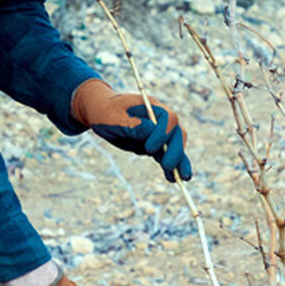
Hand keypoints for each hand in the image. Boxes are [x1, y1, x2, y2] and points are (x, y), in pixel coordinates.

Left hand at [72, 78, 190, 181]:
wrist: (102, 113)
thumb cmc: (106, 112)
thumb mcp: (114, 118)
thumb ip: (132, 125)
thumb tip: (150, 131)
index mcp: (152, 106)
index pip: (169, 119)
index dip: (163, 135)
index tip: (149, 148)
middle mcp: (161, 118)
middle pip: (177, 134)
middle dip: (176, 152)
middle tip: (168, 167)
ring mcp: (160, 132)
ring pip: (176, 146)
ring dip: (179, 162)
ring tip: (182, 179)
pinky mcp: (156, 144)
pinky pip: (167, 155)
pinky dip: (171, 167)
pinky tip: (172, 178)